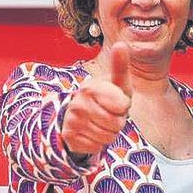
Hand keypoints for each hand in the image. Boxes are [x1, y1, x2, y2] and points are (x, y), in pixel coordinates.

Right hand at [62, 42, 132, 156]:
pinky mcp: (68, 137)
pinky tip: (92, 133)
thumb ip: (120, 66)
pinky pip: (96, 147)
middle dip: (118, 122)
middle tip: (110, 115)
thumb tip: (122, 44)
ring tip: (102, 123)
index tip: (117, 102)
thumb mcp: (118, 84)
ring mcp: (71, 120)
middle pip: (116, 124)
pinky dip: (98, 144)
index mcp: (90, 87)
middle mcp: (77, 103)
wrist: (83, 116)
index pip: (122, 106)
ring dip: (109, 134)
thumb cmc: (108, 98)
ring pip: (107, 138)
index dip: (124, 107)